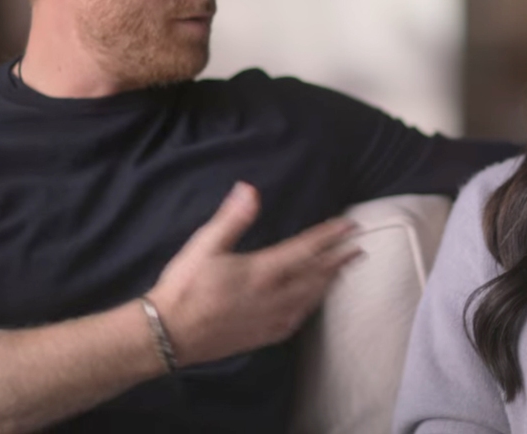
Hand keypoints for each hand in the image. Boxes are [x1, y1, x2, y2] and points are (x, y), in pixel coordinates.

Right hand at [146, 182, 361, 365]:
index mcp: (262, 271)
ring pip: (310, 299)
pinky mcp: (262, 336)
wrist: (167, 334)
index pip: (305, 249)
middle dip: (338, 260)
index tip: (350, 226)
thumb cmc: (184, 286)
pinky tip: (311, 304)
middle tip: (359, 249)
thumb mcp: (204, 245)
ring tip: (342, 271)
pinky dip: (310, 307)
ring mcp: (270, 319)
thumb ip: (231, 218)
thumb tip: (249, 189)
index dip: (330, 236)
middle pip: (316, 275)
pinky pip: (297, 320)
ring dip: (329, 282)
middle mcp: (273, 297)